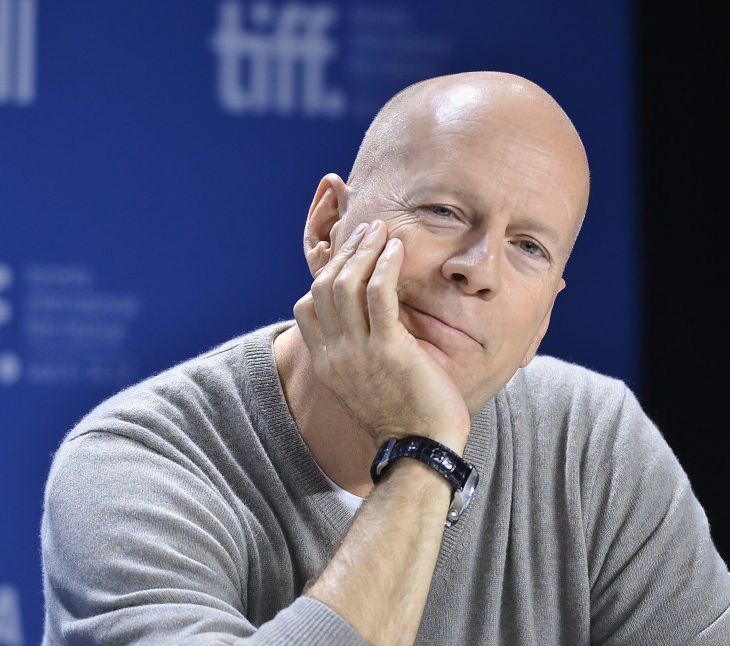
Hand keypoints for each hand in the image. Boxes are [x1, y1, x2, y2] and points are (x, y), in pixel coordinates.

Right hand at [293, 220, 470, 452]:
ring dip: (364, 249)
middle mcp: (335, 355)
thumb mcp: (365, 384)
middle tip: (368, 231)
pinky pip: (379, 294)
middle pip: (323, 287)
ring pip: (346, 284)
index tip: (350, 256)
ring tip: (382, 231)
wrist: (422, 451)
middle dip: (346, 252)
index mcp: (326, 364)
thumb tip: (368, 323)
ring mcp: (358, 353)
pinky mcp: (389, 350)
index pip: (306, 306)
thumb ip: (356, 353)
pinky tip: (397, 249)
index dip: (325, 274)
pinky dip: (386, 265)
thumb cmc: (404, 416)